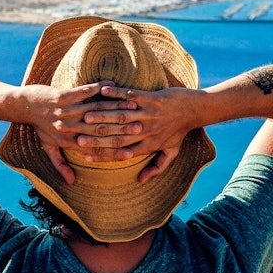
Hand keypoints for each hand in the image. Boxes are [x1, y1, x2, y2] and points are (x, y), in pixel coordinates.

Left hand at [14, 81, 138, 183]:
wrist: (24, 106)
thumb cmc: (39, 128)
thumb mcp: (48, 148)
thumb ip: (61, 165)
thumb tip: (72, 183)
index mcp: (68, 142)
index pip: (96, 148)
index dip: (115, 150)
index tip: (133, 151)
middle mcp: (68, 127)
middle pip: (100, 129)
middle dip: (121, 128)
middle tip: (140, 127)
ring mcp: (66, 111)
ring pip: (96, 110)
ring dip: (115, 107)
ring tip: (133, 106)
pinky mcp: (63, 95)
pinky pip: (85, 91)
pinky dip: (99, 88)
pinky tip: (113, 85)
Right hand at [76, 86, 206, 182]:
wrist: (194, 110)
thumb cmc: (180, 131)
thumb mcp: (171, 152)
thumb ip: (157, 167)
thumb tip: (140, 181)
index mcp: (149, 145)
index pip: (121, 152)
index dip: (102, 154)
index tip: (85, 154)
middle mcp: (147, 131)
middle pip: (118, 136)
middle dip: (97, 138)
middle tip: (77, 138)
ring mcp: (149, 114)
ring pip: (121, 117)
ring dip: (102, 116)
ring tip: (85, 116)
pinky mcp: (152, 98)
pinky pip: (131, 96)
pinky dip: (116, 94)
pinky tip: (102, 91)